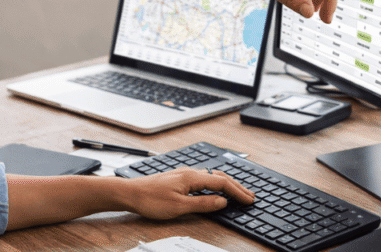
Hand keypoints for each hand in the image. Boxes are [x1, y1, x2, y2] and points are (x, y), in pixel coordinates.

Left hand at [125, 168, 254, 219]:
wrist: (130, 193)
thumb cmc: (150, 200)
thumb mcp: (179, 207)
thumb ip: (203, 204)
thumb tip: (222, 201)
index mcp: (192, 177)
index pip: (222, 183)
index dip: (238, 192)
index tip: (249, 200)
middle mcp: (190, 173)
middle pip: (219, 177)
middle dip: (236, 186)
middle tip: (250, 196)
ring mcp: (184, 174)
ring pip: (211, 177)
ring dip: (227, 184)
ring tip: (237, 193)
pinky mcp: (178, 179)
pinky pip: (203, 179)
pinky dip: (215, 184)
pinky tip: (215, 190)